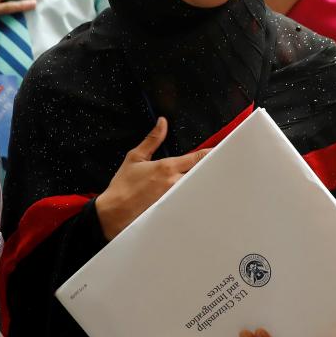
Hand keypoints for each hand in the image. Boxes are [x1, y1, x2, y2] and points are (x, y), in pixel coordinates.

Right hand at [94, 118, 209, 238]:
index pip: (197, 158)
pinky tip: (196, 198)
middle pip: (202, 174)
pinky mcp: (173, 211)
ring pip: (197, 188)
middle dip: (209, 169)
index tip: (221, 149)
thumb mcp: (135, 157)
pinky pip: (188, 201)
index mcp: (167, 168)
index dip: (212, 153)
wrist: (114, 213)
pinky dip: (193, 198)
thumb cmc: (123, 186)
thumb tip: (162, 123)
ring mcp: (176, 198)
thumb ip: (152, 140)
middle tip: (220, 165)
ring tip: (210, 181)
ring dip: (202, 183)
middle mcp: (174, 183)